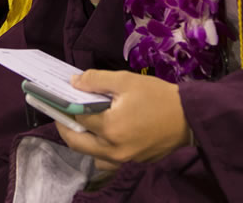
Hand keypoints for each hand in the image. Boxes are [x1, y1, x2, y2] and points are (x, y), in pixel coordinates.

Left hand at [57, 70, 190, 166]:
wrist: (190, 117)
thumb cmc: (158, 96)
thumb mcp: (126, 80)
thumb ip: (96, 80)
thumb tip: (74, 82)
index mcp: (111, 128)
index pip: (76, 118)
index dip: (63, 107)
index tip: (52, 98)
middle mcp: (114, 150)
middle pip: (77, 143)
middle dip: (64, 127)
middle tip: (61, 113)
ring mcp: (124, 160)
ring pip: (91, 155)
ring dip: (82, 141)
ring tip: (82, 123)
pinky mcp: (133, 162)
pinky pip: (107, 159)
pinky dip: (99, 147)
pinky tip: (102, 132)